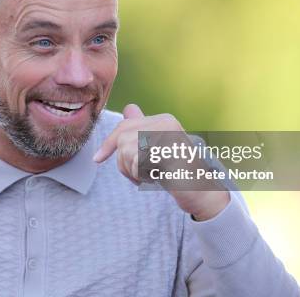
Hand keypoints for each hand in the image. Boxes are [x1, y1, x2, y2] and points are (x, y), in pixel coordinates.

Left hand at [93, 103, 229, 220]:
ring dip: (132, 172)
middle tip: (140, 175)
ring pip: (126, 152)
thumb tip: (129, 108)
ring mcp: (168, 136)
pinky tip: (156, 179)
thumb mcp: (155, 150)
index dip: (109, 143)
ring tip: (151, 176)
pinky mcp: (168, 152)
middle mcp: (166, 122)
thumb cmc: (175, 172)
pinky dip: (141, 176)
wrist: (201, 191)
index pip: (125, 125)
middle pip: (122, 138)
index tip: (97, 159)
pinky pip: (137, 163)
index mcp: (162, 119)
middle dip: (123, 162)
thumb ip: (142, 130)